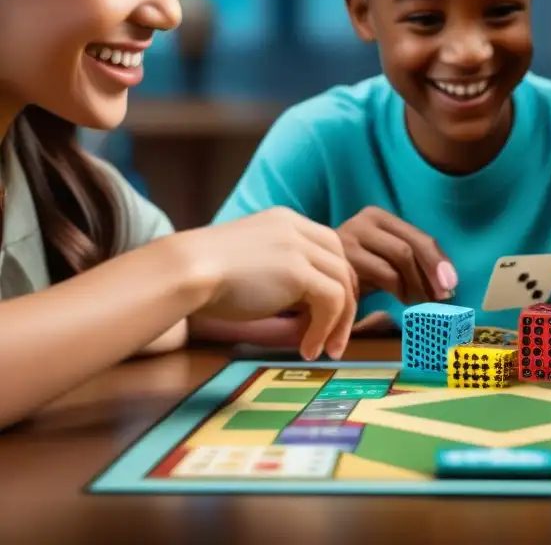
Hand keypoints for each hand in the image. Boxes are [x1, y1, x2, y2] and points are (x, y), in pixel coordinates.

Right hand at [173, 207, 358, 360]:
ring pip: (343, 285)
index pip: (330, 250)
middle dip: (345, 306)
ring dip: (338, 324)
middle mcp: (297, 229)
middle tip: (335, 341)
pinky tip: (307, 348)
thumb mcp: (253, 268)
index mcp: (285, 222)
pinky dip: (325, 329)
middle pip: (342, 266)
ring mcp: (300, 247)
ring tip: (323, 350)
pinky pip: (332, 302)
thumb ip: (284, 280)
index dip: (335, 284)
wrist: (184, 272)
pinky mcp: (298, 271)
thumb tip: (311, 315)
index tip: (328, 316)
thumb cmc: (204, 277)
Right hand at [337, 206, 456, 303]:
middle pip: (410, 246)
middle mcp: (363, 221)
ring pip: (400, 257)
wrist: (310, 276)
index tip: (452, 284)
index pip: (419, 237)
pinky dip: (400, 289)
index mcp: (377, 217)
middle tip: (442, 297)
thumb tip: (448, 282)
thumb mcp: (383, 260)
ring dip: (417, 284)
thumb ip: (410, 261)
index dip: (439, 261)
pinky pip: (383, 274)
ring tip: (421, 301)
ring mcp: (350, 238)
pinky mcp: (342, 259)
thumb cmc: (353, 271)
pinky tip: (402, 300)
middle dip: (432, 273)